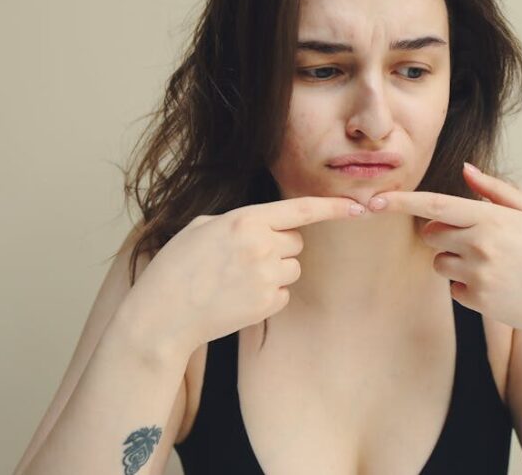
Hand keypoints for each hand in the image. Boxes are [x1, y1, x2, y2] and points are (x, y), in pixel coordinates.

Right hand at [123, 195, 367, 358]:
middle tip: (244, 258)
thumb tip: (268, 224)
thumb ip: (240, 221)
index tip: (358, 206)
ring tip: (238, 280)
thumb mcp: (202, 227)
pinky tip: (238, 297)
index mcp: (245, 220)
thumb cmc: (178, 267)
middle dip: (279, 246)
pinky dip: (268, 295)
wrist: (163, 315)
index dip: (333, 207)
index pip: (301, 209)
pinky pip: (284, 292)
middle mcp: (261, 245)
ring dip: (275, 271)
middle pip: (297, 241)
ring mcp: (266, 276)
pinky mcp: (267, 304)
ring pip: (293, 268)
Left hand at [367, 162, 521, 343]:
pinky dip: (468, 286)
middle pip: (431, 234)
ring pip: (438, 262)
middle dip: (442, 235)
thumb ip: (496, 190)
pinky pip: (453, 287)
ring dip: (454, 261)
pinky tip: (498, 286)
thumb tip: (465, 169)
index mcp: (492, 218)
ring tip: (493, 265)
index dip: (401, 201)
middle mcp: (480, 244)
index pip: (435, 205)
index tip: (374, 200)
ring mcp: (478, 273)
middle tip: (474, 240)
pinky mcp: (477, 299)